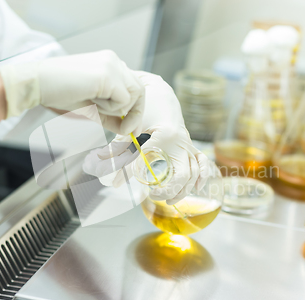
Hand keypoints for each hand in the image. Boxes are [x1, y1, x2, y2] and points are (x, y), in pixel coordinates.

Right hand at [0, 50, 144, 134]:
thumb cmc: (58, 94)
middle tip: (127, 130)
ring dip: (117, 110)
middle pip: (139, 91)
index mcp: (110, 64)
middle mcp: (114, 61)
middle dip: (135, 114)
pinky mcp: (108, 75)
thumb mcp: (92, 108)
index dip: (136, 109)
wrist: (36, 83)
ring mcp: (112, 66)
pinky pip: (123, 101)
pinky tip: (91, 100)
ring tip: (94, 104)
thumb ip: (112, 116)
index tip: (132, 129)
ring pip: (133, 95)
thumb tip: (130, 129)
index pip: (134, 87)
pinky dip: (110, 108)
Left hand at [84, 71, 208, 204]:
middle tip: (152, 194)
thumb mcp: (131, 127)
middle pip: (181, 174)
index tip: (117, 183)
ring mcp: (188, 145)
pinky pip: (202, 163)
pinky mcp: (191, 146)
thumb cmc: (146, 109)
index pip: (145, 161)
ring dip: (183, 189)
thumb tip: (102, 166)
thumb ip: (118, 148)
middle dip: (169, 189)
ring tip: (168, 199)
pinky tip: (197, 188)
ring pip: (193, 173)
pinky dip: (201, 176)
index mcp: (164, 136)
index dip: (129, 174)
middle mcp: (180, 142)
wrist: (162, 95)